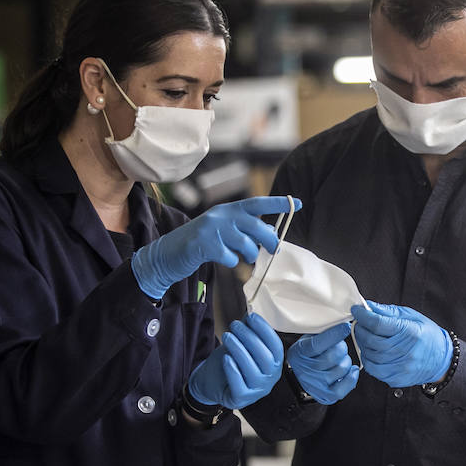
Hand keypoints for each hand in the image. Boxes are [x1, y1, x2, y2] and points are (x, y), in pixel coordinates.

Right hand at [132, 196, 299, 299]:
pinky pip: (229, 256)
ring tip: (244, 259)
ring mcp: (211, 228)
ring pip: (245, 243)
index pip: (257, 203)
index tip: (298, 203)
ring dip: (249, 254)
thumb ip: (243, 230)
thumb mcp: (223, 231)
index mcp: (228, 210)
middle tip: (274, 250)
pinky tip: (224, 260)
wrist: (167, 254)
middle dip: (269, 239)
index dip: (278, 203)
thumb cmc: (200, 244)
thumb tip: (270, 234)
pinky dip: (231, 262)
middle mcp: (220, 215)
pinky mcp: (203, 244)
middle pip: (255, 225)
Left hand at [187, 313, 284, 409]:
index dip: (265, 331)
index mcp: (274, 364)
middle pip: (265, 358)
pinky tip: (226, 358)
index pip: (276, 346)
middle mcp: (269, 379)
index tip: (252, 317)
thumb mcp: (240, 344)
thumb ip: (247, 331)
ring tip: (228, 337)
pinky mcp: (241, 399)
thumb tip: (250, 314)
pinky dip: (233, 370)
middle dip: (250, 338)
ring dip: (239, 350)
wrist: (210, 382)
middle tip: (235, 325)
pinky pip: (240, 385)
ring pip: (252, 371)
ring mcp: (257, 391)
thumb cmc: (229, 362)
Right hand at [288, 323, 359, 404]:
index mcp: (299, 353)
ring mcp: (315, 385)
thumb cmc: (309, 354)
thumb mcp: (308, 338)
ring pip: (342, 369)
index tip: (345, 327)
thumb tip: (342, 325)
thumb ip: (322, 333)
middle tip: (339, 346)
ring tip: (340, 358)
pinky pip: (344, 386)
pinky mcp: (326, 395)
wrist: (300, 374)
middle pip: (333, 356)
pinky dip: (351, 376)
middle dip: (341, 348)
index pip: (318, 344)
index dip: (335, 334)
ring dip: (346, 361)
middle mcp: (305, 371)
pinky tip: (351, 369)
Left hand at [350, 302, 451, 388]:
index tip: (357, 310)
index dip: (363, 315)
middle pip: (371, 339)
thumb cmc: (428, 336)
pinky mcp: (396, 378)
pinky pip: (373, 369)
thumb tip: (369, 306)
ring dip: (363, 343)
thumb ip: (388, 311)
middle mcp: (405, 350)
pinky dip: (367, 359)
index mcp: (409, 332)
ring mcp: (400, 366)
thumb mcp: (412, 317)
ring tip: (367, 336)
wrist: (441, 360)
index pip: (378, 323)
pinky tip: (371, 351)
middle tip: (360, 323)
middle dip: (361, 329)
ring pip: (370, 354)